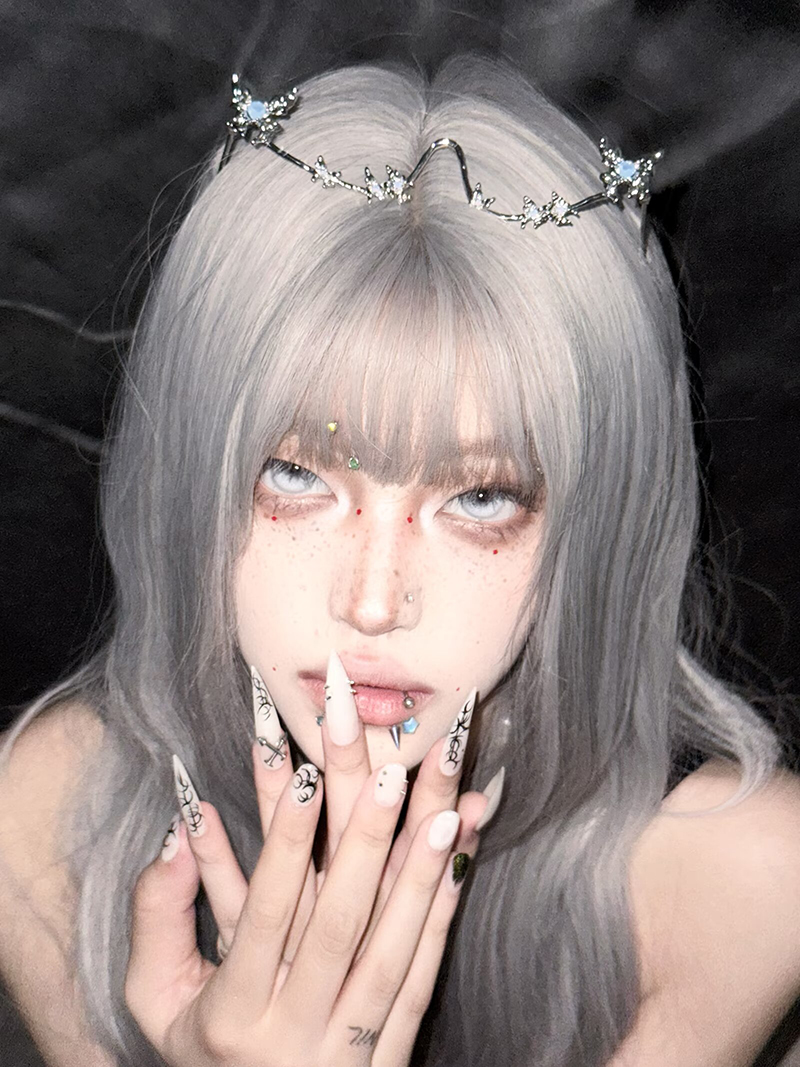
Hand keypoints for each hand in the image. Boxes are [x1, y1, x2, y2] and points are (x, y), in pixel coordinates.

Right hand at [125, 662, 498, 1065]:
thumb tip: (179, 833)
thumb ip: (157, 917)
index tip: (308, 774)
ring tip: (446, 809)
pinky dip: (439, 921)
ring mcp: (347, 1052)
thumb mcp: (156, 997)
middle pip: (338, 926)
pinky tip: (457, 867)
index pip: (266, 915)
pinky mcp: (387, 1059)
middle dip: (365, 842)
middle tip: (388, 773)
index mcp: (231, 1015)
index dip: (288, 843)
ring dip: (420, 876)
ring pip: (391, 954)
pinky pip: (419, 984)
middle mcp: (293, 1033)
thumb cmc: (204, 1051)